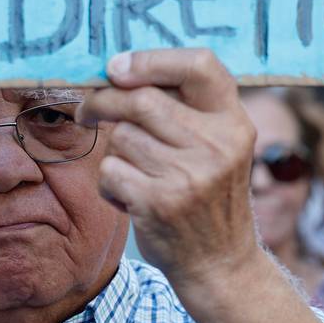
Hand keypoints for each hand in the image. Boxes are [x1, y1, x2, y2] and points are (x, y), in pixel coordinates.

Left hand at [77, 49, 258, 286]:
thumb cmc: (207, 193)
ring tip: (136, 171)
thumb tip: (118, 69)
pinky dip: (110, 183)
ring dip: (115, 151)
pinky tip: (132, 197)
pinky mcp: (160, 203)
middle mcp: (218, 145)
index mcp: (234, 121)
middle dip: (104, 100)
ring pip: (121, 136)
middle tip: (89, 110)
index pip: (200, 65)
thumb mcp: (218, 145)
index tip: (117, 67)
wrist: (220, 263)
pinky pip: (110, 171)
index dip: (152, 59)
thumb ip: (184, 107)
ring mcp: (190, 175)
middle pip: (142, 100)